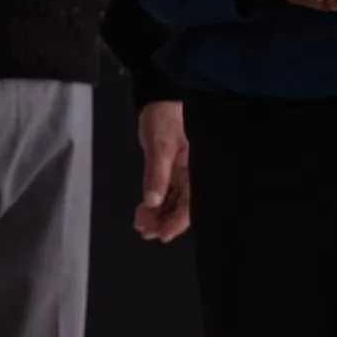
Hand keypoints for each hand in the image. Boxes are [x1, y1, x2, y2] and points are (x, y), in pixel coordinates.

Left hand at [134, 101, 190, 242]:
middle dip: (163, 222)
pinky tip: (142, 212)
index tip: (161, 235)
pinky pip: (165, 195)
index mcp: (196, 172)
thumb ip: (156, 174)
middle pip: (181, 208)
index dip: (177, 223)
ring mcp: (182, 176)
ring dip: (156, 216)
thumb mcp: (159, 146)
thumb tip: (151, 201)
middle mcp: (192, 177)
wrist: (160, 102)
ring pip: (171, 204)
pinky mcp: (172, 173)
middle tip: (144, 230)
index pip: (190, 205)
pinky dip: (153, 205)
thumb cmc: (165, 118)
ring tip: (140, 224)